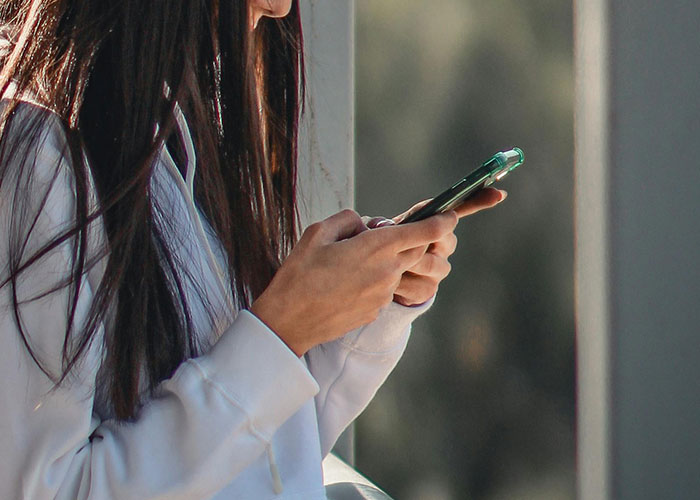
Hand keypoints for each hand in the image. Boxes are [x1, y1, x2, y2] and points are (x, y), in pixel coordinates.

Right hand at [251, 209, 457, 355]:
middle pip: (418, 251)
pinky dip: (374, 281)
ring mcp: (384, 294)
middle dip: (412, 240)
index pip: (425, 232)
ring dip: (388, 261)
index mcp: (377, 248)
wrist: (289, 322)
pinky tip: (346, 283)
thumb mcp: (317, 233)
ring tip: (352, 262)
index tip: (449, 215)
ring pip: (399, 270)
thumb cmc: (299, 274)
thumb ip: (349, 220)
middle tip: (386, 234)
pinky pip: (384, 288)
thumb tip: (365, 225)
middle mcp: (388, 272)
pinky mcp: (376, 311)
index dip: (442, 221)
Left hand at [367, 188, 506, 305]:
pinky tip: (390, 282)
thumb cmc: (380, 244)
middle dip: (424, 241)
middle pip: (446, 239)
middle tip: (404, 244)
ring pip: (435, 265)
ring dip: (411, 264)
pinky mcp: (427, 290)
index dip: (478, 200)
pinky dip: (401, 284)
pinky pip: (419, 286)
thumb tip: (382, 226)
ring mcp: (438, 269)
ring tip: (392, 264)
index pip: (460, 209)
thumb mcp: (379, 229)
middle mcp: (443, 245)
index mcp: (435, 224)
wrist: (373, 276)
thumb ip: (382, 224)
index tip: (497, 194)